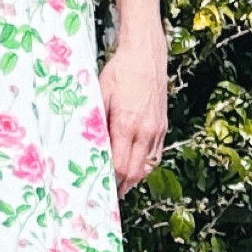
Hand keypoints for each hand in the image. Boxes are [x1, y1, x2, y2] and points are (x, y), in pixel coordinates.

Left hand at [99, 34, 167, 196]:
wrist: (146, 54)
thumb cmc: (119, 72)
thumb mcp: (100, 96)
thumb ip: (96, 123)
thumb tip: (89, 146)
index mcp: (127, 125)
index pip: (119, 166)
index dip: (110, 182)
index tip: (99, 190)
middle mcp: (146, 131)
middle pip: (135, 172)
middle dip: (122, 187)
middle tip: (108, 197)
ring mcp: (157, 129)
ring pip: (147, 166)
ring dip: (134, 179)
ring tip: (120, 187)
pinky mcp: (162, 125)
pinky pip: (155, 155)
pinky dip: (144, 166)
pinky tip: (134, 167)